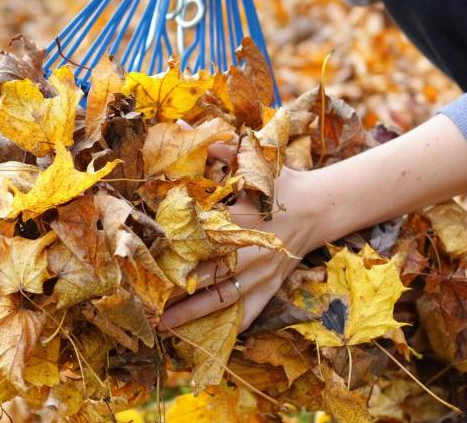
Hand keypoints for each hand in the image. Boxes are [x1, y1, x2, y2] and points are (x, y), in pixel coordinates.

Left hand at [159, 165, 319, 331]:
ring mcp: (263, 273)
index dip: (178, 250)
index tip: (151, 258)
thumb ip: (219, 151)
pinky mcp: (272, 286)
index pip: (204, 238)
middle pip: (210, 275)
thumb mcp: (254, 164)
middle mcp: (251, 251)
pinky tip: (209, 338)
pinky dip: (233, 326)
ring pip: (225, 298)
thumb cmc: (281, 184)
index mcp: (243, 220)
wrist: (320, 206)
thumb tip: (183, 128)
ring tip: (165, 324)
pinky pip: (252, 311)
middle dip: (179, 289)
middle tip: (147, 299)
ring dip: (195, 313)